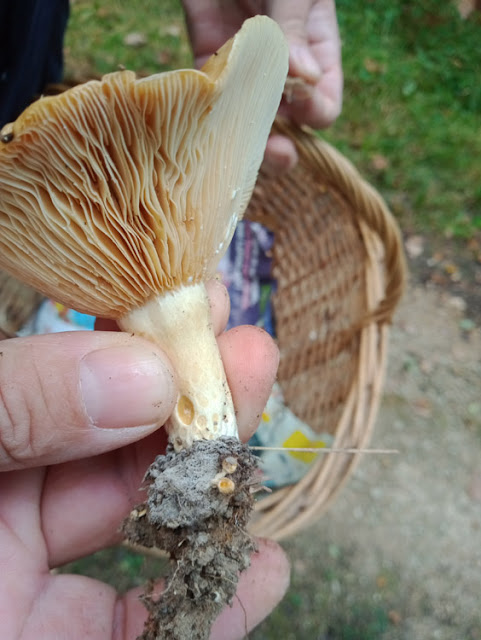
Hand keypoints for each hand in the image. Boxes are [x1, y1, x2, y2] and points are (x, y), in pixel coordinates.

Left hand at [0, 280, 288, 638]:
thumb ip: (13, 407)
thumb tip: (144, 375)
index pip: (58, 367)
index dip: (129, 326)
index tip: (192, 295)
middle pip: (116, 437)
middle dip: (190, 397)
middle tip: (251, 354)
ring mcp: (26, 583)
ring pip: (139, 523)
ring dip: (209, 494)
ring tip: (256, 454)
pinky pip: (145, 627)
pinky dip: (209, 604)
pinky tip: (262, 571)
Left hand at [181, 0, 342, 169]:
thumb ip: (295, 27)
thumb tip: (304, 77)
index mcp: (314, 49)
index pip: (323, 99)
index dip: (318, 111)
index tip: (306, 108)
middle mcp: (280, 66)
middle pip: (286, 122)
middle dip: (284, 144)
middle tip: (278, 153)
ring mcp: (243, 66)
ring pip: (246, 119)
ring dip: (244, 141)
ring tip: (241, 153)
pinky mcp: (207, 59)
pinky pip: (209, 97)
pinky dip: (208, 116)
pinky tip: (207, 127)